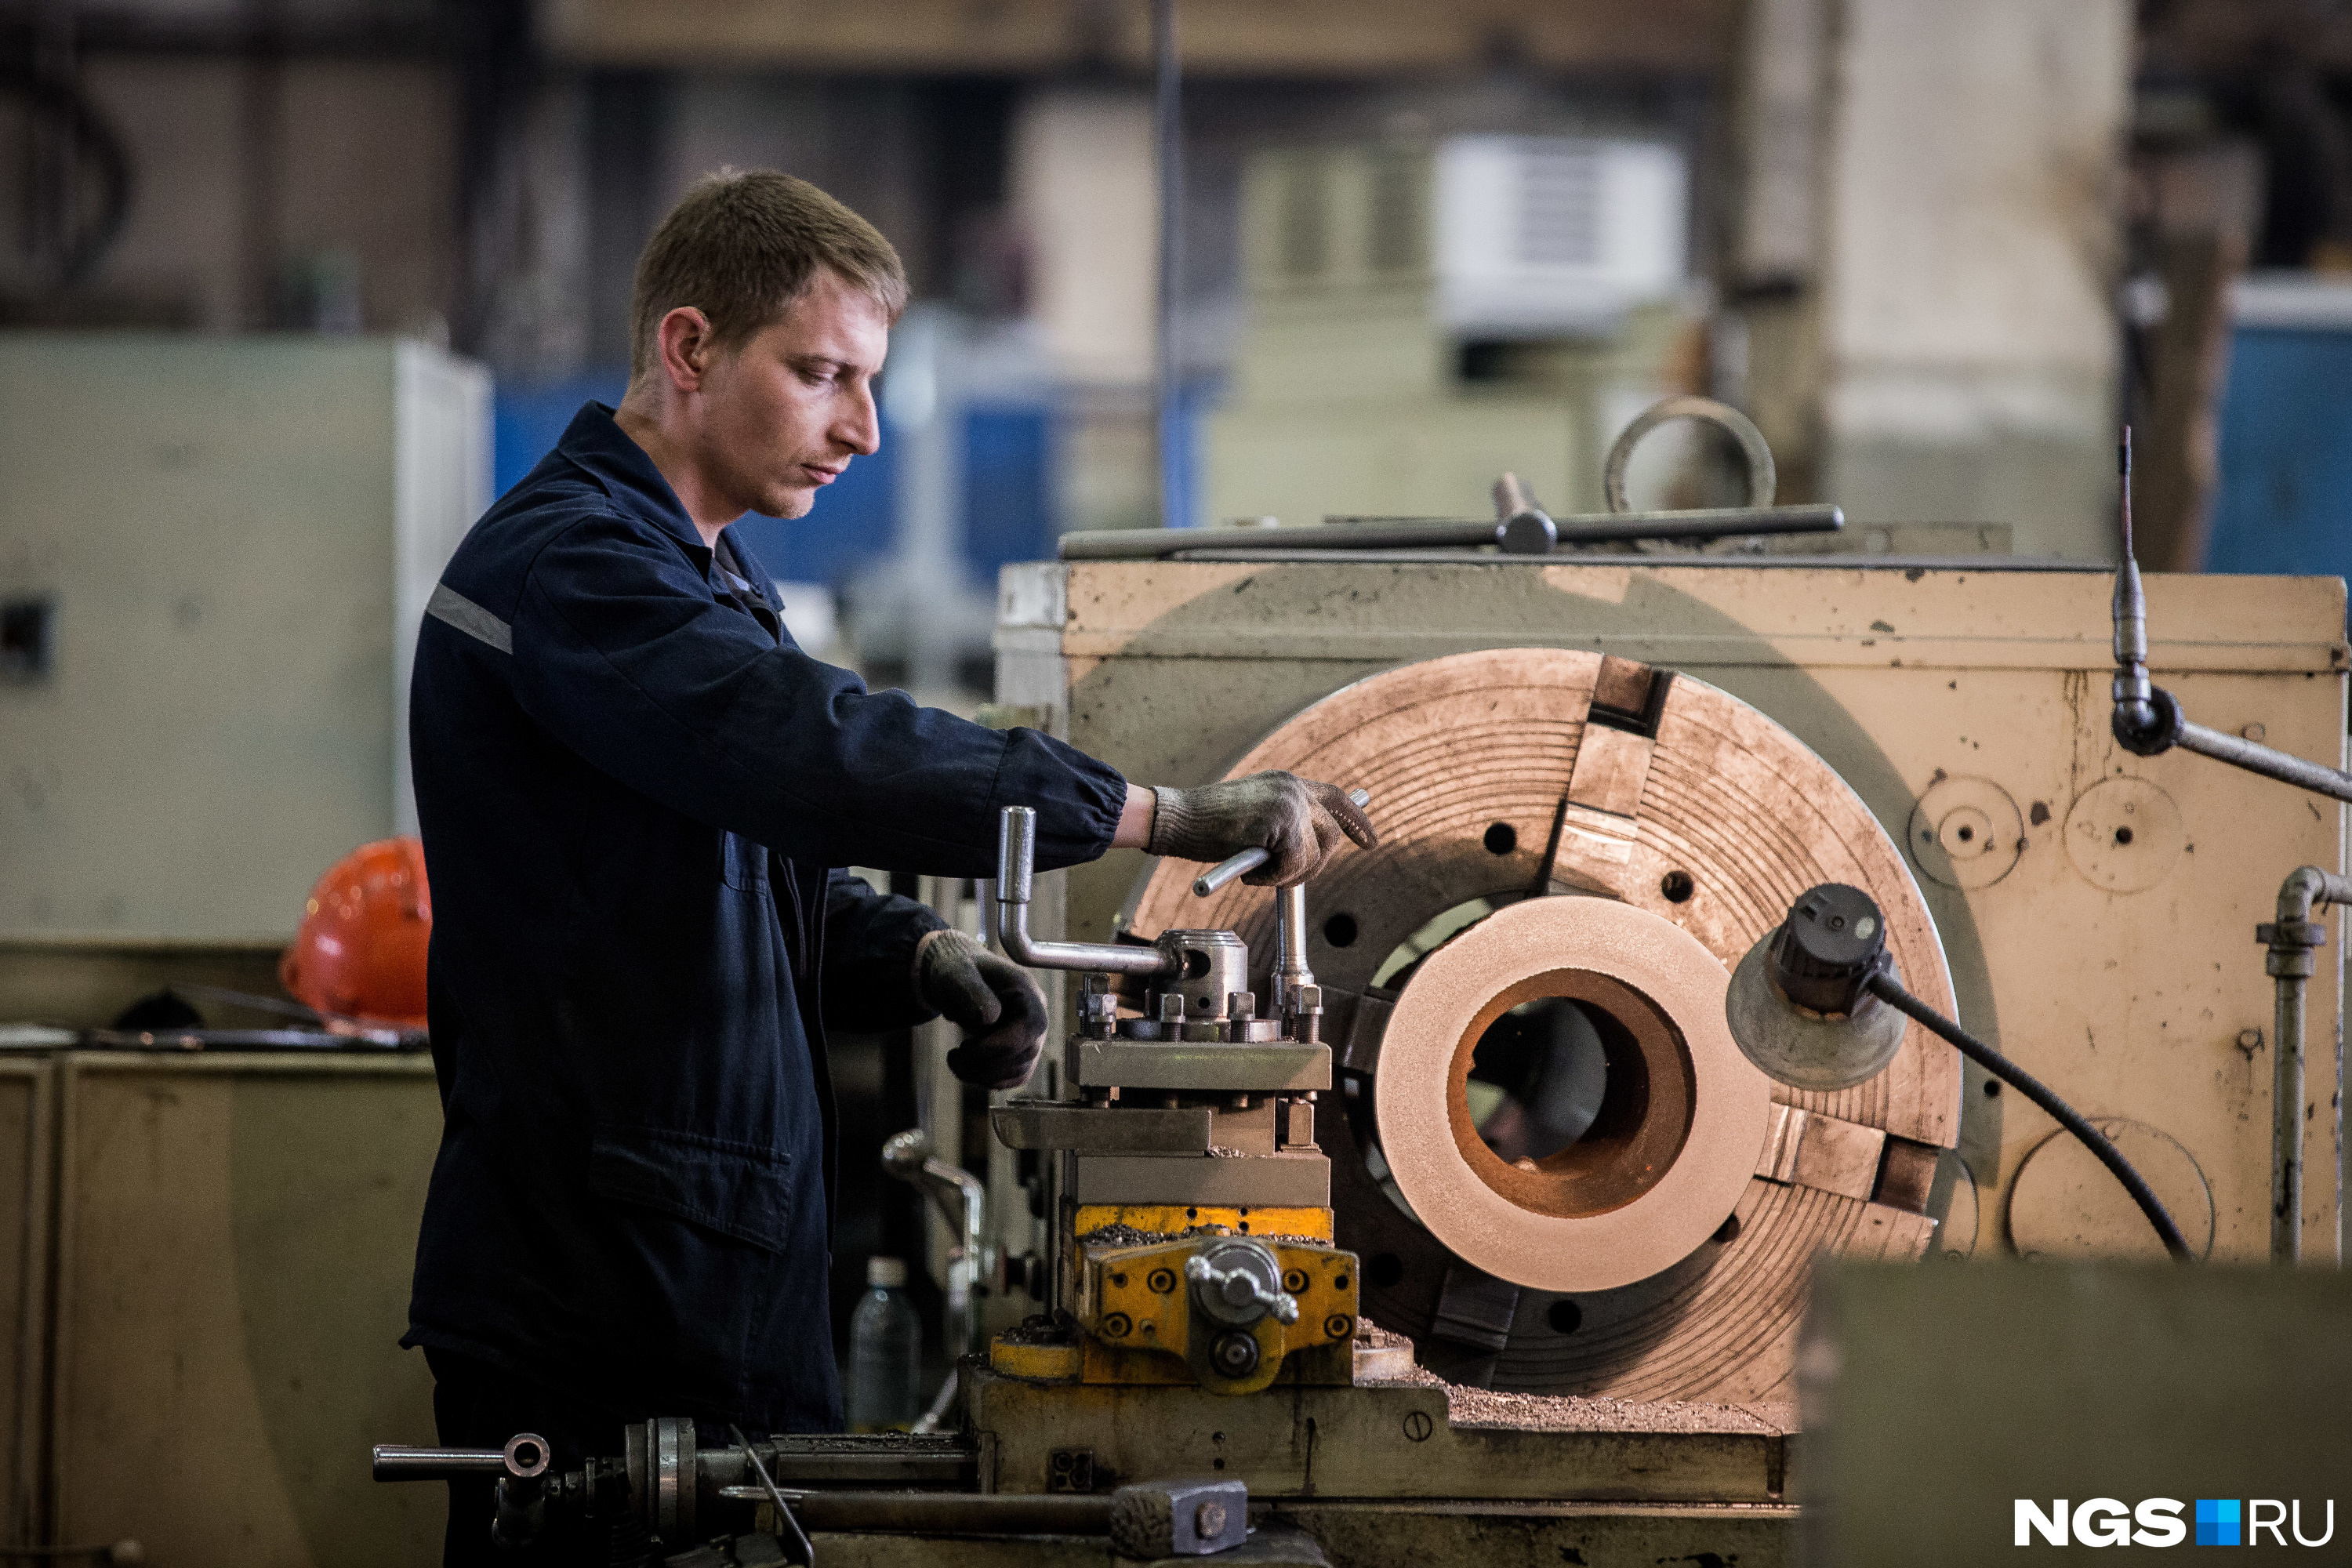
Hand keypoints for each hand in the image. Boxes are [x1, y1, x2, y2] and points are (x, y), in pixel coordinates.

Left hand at [913, 929, 1048, 1089]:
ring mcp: (1032, 1037)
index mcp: (1028, 994)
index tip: (962, 1047)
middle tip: (954, 1056)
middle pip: (1023, 1056)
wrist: (958, 978)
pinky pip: (1013, 1077)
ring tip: (956, 1058)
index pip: (1025, 1031)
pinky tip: (967, 1067)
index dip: (994, 1048)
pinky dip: (988, 1079)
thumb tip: (989, 1018)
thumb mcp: (957, 973)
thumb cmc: (958, 972)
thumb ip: (971, 990)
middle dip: (984, 1065)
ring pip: (1018, 1072)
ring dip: (982, 1075)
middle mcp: (1037, 1017)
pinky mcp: (1022, 1053)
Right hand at [1145, 771, 1378, 884]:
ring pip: (1315, 855)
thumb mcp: (1253, 817)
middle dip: (1315, 865)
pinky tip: (1248, 872)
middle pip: (1333, 834)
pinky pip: (1295, 865)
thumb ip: (1284, 825)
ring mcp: (1289, 802)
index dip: (1357, 821)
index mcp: (1288, 782)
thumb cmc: (1204, 824)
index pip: (1337, 798)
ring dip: (1287, 874)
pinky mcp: (1280, 822)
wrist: (1176, 818)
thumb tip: (1312, 853)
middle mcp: (1294, 787)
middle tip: (1283, 876)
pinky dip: (1272, 879)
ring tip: (1255, 872)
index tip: (1370, 843)